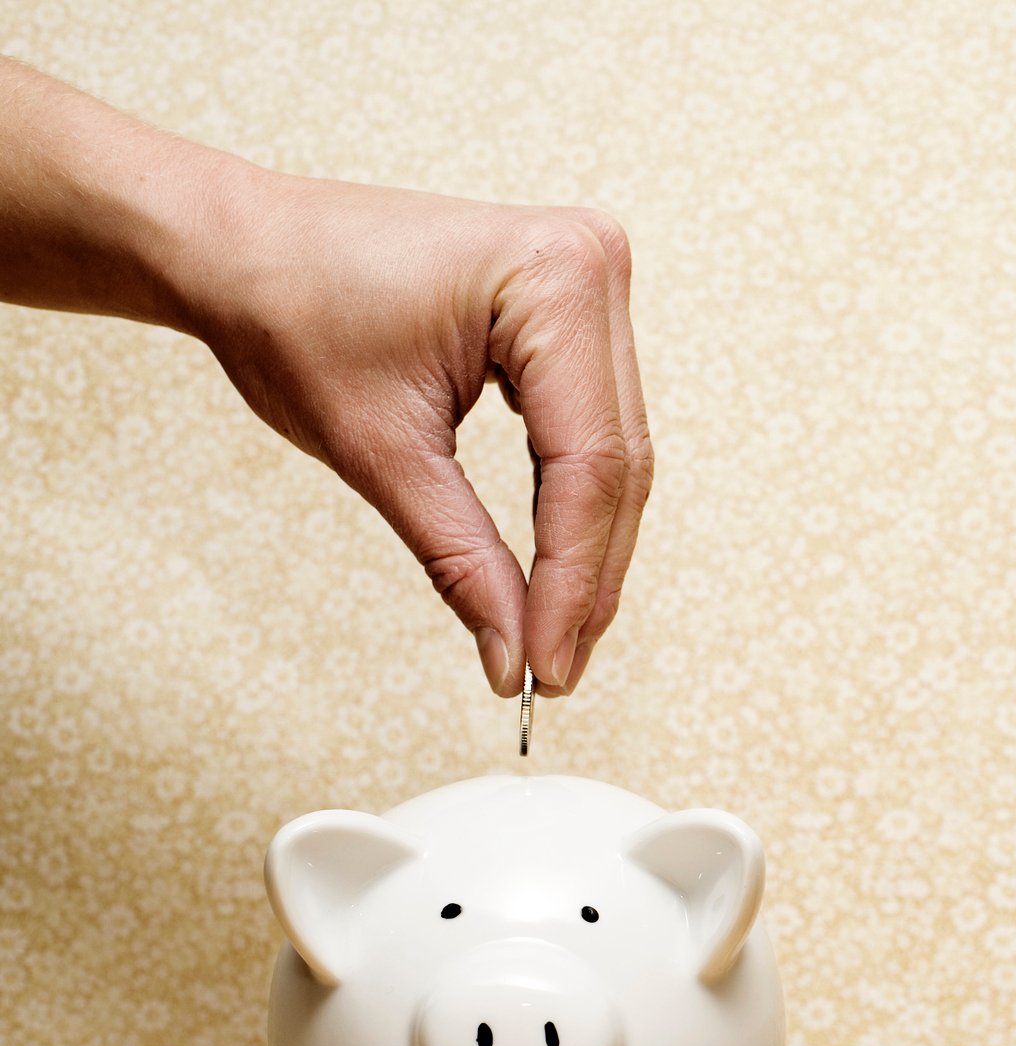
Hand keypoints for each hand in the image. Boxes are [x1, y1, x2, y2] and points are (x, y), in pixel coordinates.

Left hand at [184, 171, 652, 696]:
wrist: (241, 246)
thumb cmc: (290, 314)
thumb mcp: (379, 451)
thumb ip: (463, 559)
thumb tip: (516, 661)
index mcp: (554, 276)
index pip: (587, 462)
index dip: (572, 580)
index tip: (547, 669)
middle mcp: (593, 265)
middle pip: (616, 462)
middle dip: (585, 578)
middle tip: (554, 672)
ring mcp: (594, 281)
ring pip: (616, 454)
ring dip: (588, 553)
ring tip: (556, 641)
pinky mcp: (578, 309)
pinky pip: (595, 427)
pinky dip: (574, 505)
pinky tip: (559, 576)